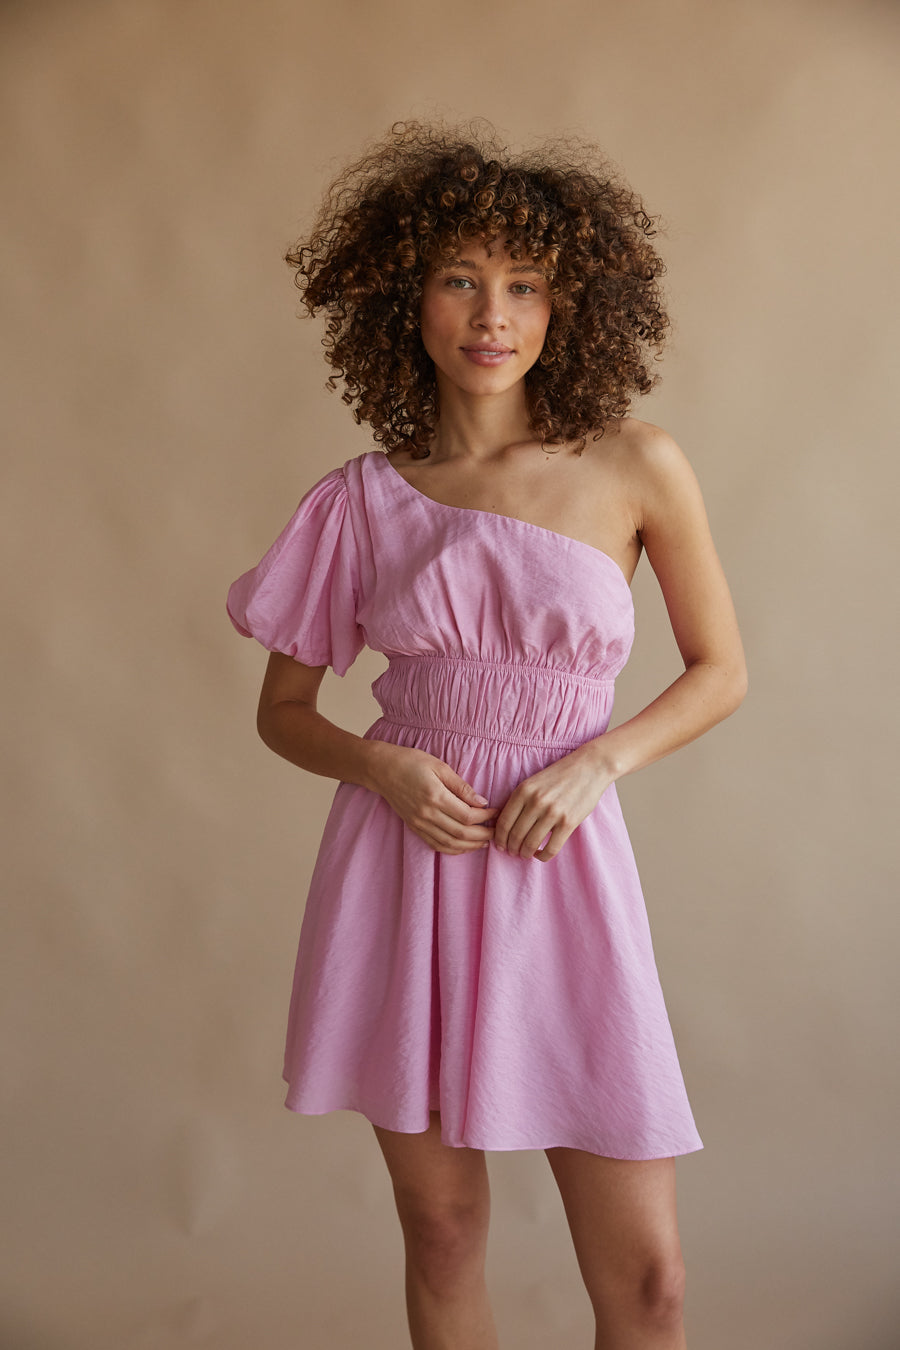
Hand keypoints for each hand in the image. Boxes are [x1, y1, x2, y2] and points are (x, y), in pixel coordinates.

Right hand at [368, 743, 496, 854]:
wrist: (381, 769)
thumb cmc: (411, 762)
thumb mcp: (439, 766)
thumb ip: (462, 786)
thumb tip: (482, 802)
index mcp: (435, 796)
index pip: (467, 815)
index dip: (486, 817)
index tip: (496, 811)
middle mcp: (427, 814)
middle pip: (461, 834)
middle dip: (483, 835)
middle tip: (496, 830)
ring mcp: (419, 823)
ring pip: (450, 844)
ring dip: (470, 846)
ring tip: (485, 841)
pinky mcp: (414, 827)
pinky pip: (436, 845)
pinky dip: (453, 849)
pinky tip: (465, 846)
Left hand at [493, 747, 613, 861]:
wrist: (590, 767)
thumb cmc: (560, 775)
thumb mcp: (534, 782)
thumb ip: (521, 800)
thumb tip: (507, 826)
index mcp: (523, 790)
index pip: (504, 822)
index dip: (499, 838)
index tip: (499, 845)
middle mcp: (536, 802)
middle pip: (515, 835)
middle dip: (511, 848)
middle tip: (513, 852)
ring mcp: (552, 813)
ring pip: (531, 844)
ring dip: (525, 853)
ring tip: (525, 854)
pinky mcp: (569, 822)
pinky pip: (551, 848)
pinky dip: (543, 856)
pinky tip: (541, 854)